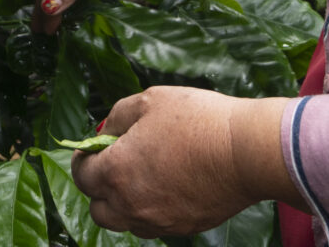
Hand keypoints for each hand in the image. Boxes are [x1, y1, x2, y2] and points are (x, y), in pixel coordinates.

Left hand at [72, 86, 298, 237]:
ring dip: (125, 204)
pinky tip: (168, 186)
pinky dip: (152, 211)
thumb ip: (117, 116)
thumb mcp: (149, 101)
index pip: (82, 175)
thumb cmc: (198, 120)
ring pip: (125, 222)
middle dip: (100, 189)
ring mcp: (157, 222)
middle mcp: (131, 204)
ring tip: (144, 177)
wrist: (245, 151)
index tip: (94, 149)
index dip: (85, 159)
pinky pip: (154, 226)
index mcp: (116, 172)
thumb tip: (105, 131)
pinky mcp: (182, 228)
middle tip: (116, 166)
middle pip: (98, 210)